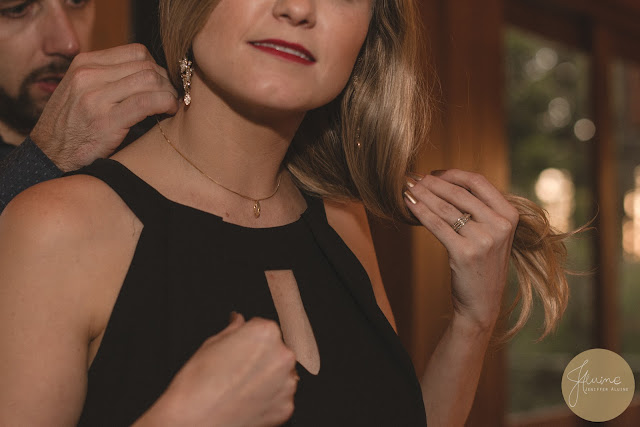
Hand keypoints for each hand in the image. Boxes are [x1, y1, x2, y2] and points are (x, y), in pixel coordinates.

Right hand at [30, 43, 178, 171]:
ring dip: (168, 93)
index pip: (136, 52)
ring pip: (150, 79)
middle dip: (166, 82)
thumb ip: (109, 78)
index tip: (163, 85)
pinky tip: (168, 112)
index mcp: (84, 64)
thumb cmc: (73, 127)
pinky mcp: (105, 120)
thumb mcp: (82, 91)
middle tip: (172, 98)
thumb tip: (152, 74)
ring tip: (170, 106)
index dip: (157, 68)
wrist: (48, 157)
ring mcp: (95, 97)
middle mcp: (88, 75)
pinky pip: (147, 102)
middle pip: (146, 65)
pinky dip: (165, 104)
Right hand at [136, 312, 298, 426]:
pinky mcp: (286, 408)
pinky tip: (247, 401)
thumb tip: (238, 320)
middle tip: (238, 369)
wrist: (193, 423)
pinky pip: (281, 397)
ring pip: (281, 374)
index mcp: (265, 334)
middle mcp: (282, 356)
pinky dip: (268, 399)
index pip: (264, 327)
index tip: (240, 348)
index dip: (249, 338)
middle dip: (261, 357)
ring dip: (268, 378)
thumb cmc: (197, 384)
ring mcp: (287, 384)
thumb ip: (233, 328)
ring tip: (241, 387)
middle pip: (277, 350)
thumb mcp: (211, 344)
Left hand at [404, 169, 519, 331]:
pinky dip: (420, 212)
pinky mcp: (464, 253)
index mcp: (509, 215)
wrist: (482, 302)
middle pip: (459, 193)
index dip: (453, 174)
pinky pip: (437, 225)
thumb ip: (479, 209)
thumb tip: (446, 180)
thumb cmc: (482, 263)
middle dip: (432, 183)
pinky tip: (408, 205)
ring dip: (423, 194)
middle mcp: (500, 226)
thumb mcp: (492, 233)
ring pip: (445, 208)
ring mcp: (483, 240)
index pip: (478, 182)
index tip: (434, 173)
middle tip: (413, 178)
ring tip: (407, 188)